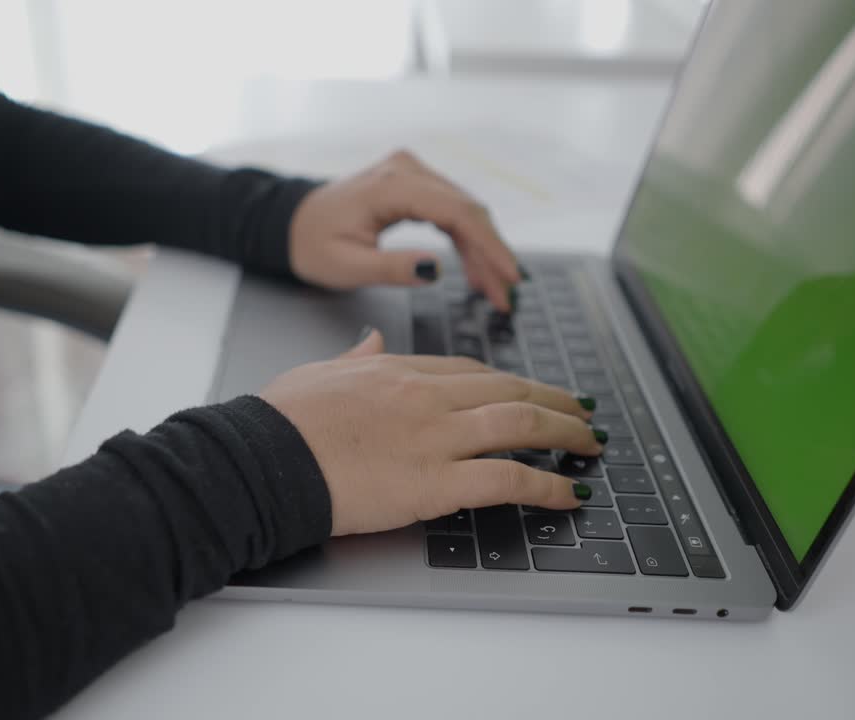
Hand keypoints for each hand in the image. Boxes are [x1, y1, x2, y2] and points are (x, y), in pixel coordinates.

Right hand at [260, 330, 602, 535]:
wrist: (262, 457)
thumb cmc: (280, 421)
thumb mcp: (318, 373)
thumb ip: (353, 357)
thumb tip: (370, 339)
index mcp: (398, 370)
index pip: (472, 371)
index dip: (512, 382)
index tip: (533, 390)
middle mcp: (426, 397)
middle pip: (509, 391)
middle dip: (555, 401)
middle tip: (584, 411)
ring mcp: (435, 437)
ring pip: (521, 425)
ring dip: (566, 433)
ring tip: (592, 443)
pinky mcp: (435, 482)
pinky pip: (508, 479)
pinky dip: (549, 485)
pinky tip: (571, 492)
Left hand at [289, 150, 521, 311]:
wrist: (294, 224)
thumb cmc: (314, 245)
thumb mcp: (347, 266)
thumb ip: (392, 268)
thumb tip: (437, 269)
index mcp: (391, 185)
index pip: (456, 212)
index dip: (489, 245)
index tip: (509, 276)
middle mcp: (407, 169)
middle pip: (467, 210)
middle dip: (491, 254)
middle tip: (506, 295)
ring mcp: (412, 173)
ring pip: (465, 211)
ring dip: (483, 251)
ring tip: (495, 291)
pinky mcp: (415, 183)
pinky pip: (452, 211)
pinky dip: (468, 241)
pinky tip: (476, 271)